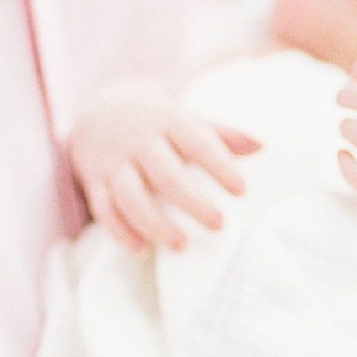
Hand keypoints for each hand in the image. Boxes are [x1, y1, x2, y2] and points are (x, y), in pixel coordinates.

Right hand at [68, 80, 258, 252]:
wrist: (98, 106)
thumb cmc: (157, 120)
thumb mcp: (186, 118)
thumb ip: (221, 133)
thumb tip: (262, 146)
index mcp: (168, 120)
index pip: (197, 142)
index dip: (219, 165)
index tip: (242, 190)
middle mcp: (139, 140)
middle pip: (164, 173)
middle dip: (191, 201)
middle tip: (219, 224)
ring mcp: (114, 161)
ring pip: (130, 195)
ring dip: (154, 223)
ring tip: (181, 245)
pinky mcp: (94, 180)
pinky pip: (104, 208)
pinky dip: (120, 230)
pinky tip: (141, 249)